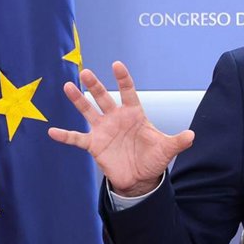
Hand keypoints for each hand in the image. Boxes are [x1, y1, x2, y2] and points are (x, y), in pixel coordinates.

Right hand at [48, 61, 194, 197]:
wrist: (140, 178)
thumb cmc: (153, 158)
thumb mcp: (166, 149)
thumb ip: (177, 141)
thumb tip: (192, 136)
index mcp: (134, 114)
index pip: (128, 92)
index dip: (123, 79)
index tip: (117, 65)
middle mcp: (116, 118)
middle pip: (103, 97)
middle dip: (95, 85)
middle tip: (85, 72)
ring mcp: (103, 130)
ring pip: (88, 111)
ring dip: (78, 100)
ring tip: (67, 86)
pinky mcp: (94, 145)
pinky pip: (77, 138)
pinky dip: (65, 136)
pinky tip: (52, 132)